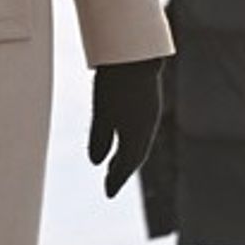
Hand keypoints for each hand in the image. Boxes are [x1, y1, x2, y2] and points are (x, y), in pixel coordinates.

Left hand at [89, 57, 164, 197]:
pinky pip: (140, 131)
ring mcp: (148, 114)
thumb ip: (100, 139)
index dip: (118, 179)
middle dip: (122, 170)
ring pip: (138, 142)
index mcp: (137, 132)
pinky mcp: (146, 103)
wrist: (135, 52)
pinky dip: (130, 141)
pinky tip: (119, 139)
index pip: (128, 163)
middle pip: (135, 154)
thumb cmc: (116, 82)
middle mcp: (146, 126)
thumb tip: (97, 162)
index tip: (108, 193)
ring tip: (114, 165)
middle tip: (111, 183)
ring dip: (126, 156)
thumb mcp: (102, 112)